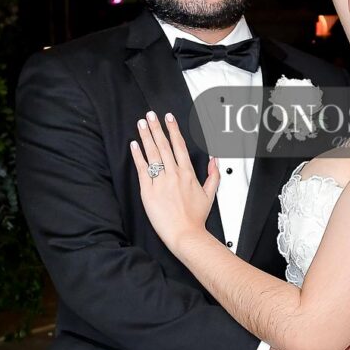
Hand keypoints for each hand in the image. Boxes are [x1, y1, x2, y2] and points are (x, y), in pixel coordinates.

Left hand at [130, 111, 218, 252]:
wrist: (185, 234)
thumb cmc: (196, 217)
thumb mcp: (210, 194)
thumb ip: (213, 175)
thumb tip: (215, 160)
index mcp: (188, 174)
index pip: (179, 146)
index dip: (173, 130)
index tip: (169, 118)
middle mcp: (174, 174)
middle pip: (163, 145)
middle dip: (157, 128)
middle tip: (151, 115)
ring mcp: (161, 182)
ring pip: (152, 153)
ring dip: (146, 136)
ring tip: (141, 124)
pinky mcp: (149, 191)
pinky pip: (142, 169)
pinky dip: (138, 156)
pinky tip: (134, 144)